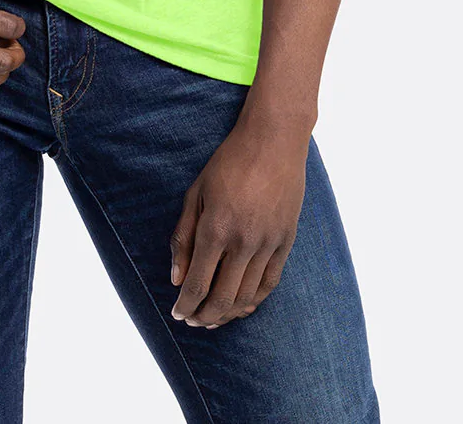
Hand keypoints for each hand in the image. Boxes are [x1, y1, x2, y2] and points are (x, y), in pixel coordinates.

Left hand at [168, 118, 308, 327]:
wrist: (273, 142)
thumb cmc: (228, 163)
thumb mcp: (195, 193)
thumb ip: (183, 237)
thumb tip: (177, 278)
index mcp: (215, 228)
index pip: (197, 283)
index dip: (185, 305)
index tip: (177, 314)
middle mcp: (242, 242)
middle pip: (222, 298)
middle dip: (204, 316)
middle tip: (192, 321)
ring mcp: (267, 244)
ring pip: (247, 296)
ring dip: (228, 314)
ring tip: (213, 318)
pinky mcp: (285, 242)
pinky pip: (269, 284)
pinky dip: (254, 301)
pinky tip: (241, 305)